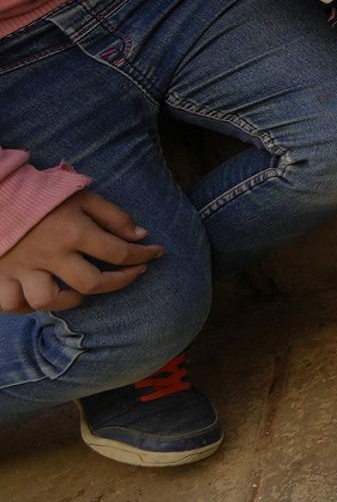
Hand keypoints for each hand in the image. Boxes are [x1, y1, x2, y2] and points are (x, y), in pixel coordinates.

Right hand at [0, 188, 159, 313]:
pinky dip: (26, 306)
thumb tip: (141, 236)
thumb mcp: (82, 196)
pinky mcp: (0, 276)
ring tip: (78, 290)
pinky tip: (38, 298)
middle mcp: (49, 254)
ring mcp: (23, 268)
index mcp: (73, 231)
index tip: (156, 253)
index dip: (144, 255)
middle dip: (120, 282)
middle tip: (132, 274)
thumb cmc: (42, 194)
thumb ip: (113, 216)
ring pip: (47, 301)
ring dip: (68, 301)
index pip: (119, 252)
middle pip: (91, 283)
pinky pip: (11, 304)